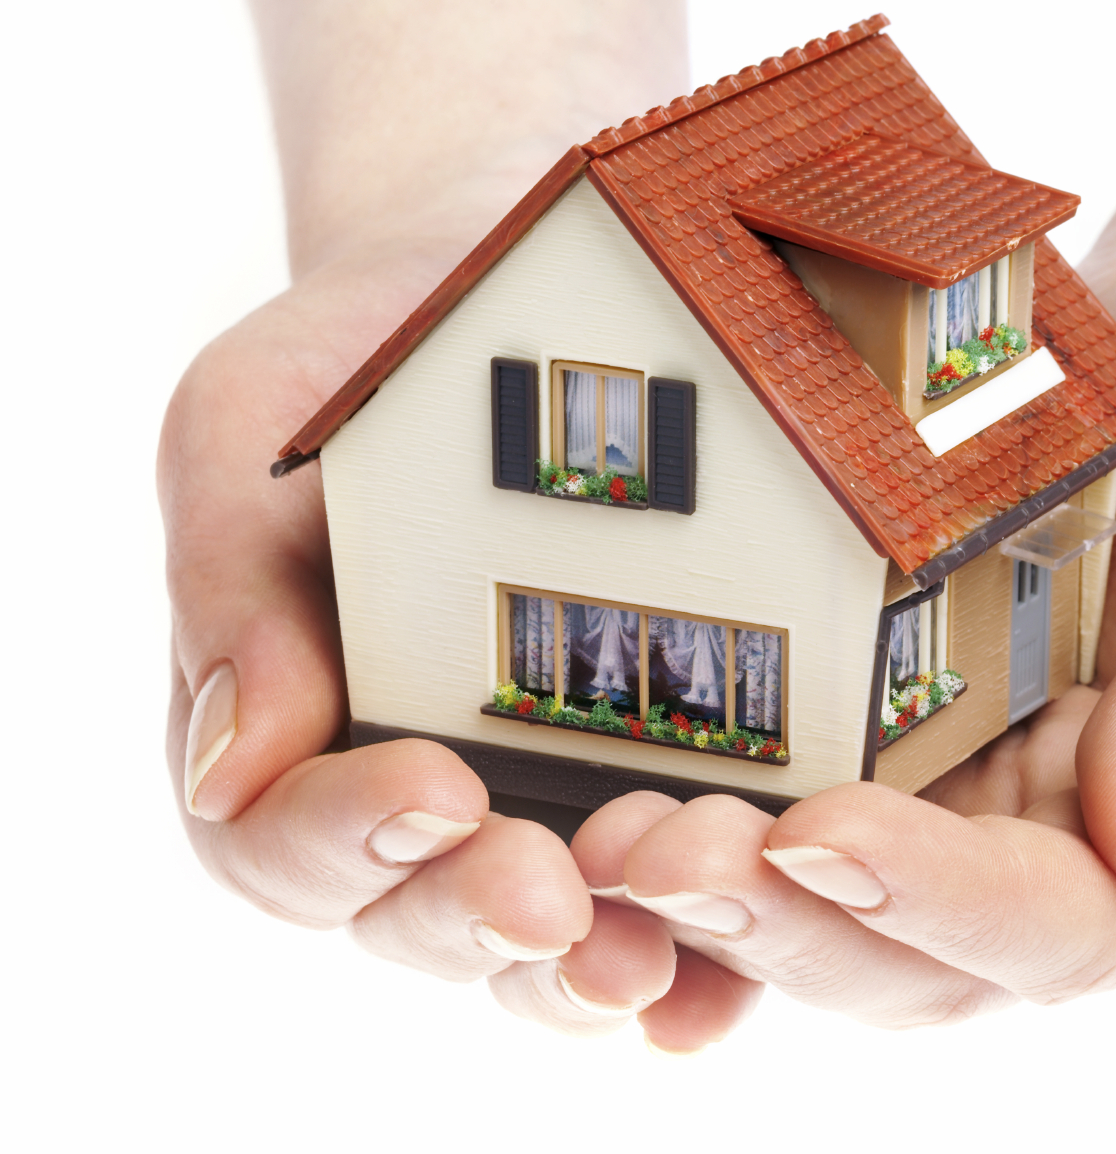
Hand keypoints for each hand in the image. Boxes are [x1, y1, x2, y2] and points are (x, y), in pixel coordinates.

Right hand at [159, 243, 762, 1041]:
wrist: (493, 307)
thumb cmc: (350, 369)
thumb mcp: (246, 437)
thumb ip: (226, 587)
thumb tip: (228, 773)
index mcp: (285, 737)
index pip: (281, 842)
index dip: (346, 837)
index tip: (433, 787)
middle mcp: (408, 805)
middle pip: (422, 920)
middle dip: (482, 915)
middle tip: (550, 895)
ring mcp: (534, 808)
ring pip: (550, 942)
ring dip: (596, 958)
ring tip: (655, 944)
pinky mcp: (649, 789)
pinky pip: (671, 905)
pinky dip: (699, 957)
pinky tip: (728, 969)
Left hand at [571, 250, 1115, 1033]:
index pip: (1059, 922)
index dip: (940, 901)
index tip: (824, 837)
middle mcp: (1044, 842)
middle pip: (908, 953)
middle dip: (782, 922)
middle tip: (657, 854)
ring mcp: (945, 798)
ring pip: (818, 912)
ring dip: (708, 898)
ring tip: (604, 834)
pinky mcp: (868, 733)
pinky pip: (772, 816)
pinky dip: (693, 830)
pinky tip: (599, 795)